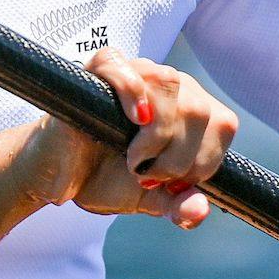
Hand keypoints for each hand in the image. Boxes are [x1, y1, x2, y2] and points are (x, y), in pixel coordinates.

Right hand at [0, 48, 237, 248]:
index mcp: (189, 112)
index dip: (206, 159)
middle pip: (199, 109)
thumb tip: (198, 211)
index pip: (222, 124)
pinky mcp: (96, 72)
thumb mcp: (148, 200)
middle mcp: (168, 87)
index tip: (172, 183)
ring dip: (157, 133)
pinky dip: (132, 91)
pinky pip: (123, 66)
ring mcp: (134, 74)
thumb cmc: (103, 178)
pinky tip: (133, 118)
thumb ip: (176, 205)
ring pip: (169, 84)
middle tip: (146, 175)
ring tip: (133, 158)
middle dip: (178, 156)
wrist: (56, 177)